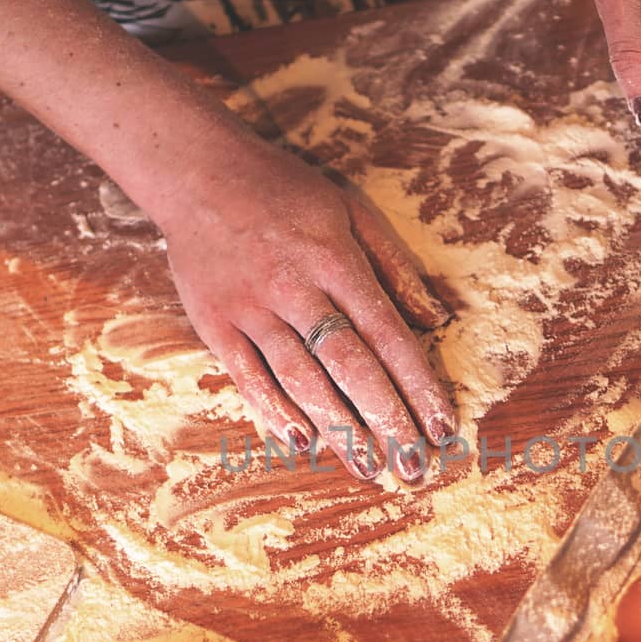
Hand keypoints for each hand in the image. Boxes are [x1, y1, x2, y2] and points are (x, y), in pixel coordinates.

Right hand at [0, 0, 455, 482]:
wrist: (198, 172)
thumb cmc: (286, 191)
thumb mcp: (351, 210)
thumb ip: (394, 266)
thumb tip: (435, 320)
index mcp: (337, 261)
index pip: (388, 336)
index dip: (418, 387)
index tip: (442, 428)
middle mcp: (296, 290)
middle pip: (349, 367)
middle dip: (386, 422)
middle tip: (414, 468)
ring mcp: (251, 310)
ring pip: (301, 381)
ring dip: (338, 431)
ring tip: (368, 469)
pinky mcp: (215, 324)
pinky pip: (249, 378)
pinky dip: (275, 413)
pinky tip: (303, 442)